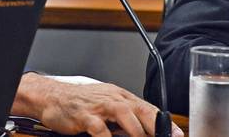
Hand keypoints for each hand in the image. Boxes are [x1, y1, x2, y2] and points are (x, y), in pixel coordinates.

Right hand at [13, 73, 183, 136]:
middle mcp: (112, 98)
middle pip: (141, 110)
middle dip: (157, 128)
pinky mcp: (84, 116)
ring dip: (138, 133)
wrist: (50, 96)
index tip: (177, 135)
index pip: (148, 109)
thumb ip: (124, 117)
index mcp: (120, 96)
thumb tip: (145, 131)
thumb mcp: (104, 105)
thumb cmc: (78, 103)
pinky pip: (100, 129)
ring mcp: (98, 106)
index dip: (165, 123)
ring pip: (125, 116)